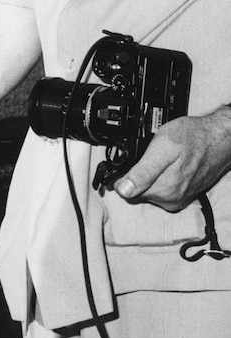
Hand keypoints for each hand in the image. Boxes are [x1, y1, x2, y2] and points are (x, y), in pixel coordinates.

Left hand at [114, 108, 230, 211]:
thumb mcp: (162, 147)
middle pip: (136, 192)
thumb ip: (142, 172)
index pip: (125, 192)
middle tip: (145, 156)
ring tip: (157, 159)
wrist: (217, 139)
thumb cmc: (192, 138)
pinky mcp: (183, 194)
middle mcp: (170, 199)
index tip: (125, 163)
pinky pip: (161, 188)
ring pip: (148, 190)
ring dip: (148, 176)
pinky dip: (159, 177)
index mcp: (163, 190)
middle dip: (135, 175)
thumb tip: (123, 190)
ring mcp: (178, 198)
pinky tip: (165, 165)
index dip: (121, 177)